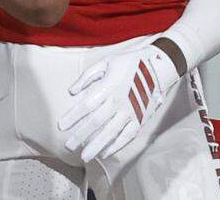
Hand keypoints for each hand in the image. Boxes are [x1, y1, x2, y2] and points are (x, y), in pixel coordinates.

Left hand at [58, 43, 179, 162]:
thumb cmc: (129, 63)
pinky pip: (127, 136)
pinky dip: (116, 146)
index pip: (87, 105)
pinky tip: (104, 153)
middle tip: (68, 146)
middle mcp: (119, 101)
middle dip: (81, 135)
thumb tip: (72, 91)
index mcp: (109, 86)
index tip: (60, 126)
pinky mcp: (140, 119)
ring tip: (84, 156)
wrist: (159, 67)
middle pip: (97, 121)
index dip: (73, 117)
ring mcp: (131, 112)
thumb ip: (87, 77)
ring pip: (111, 132)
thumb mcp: (107, 62)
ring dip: (96, 146)